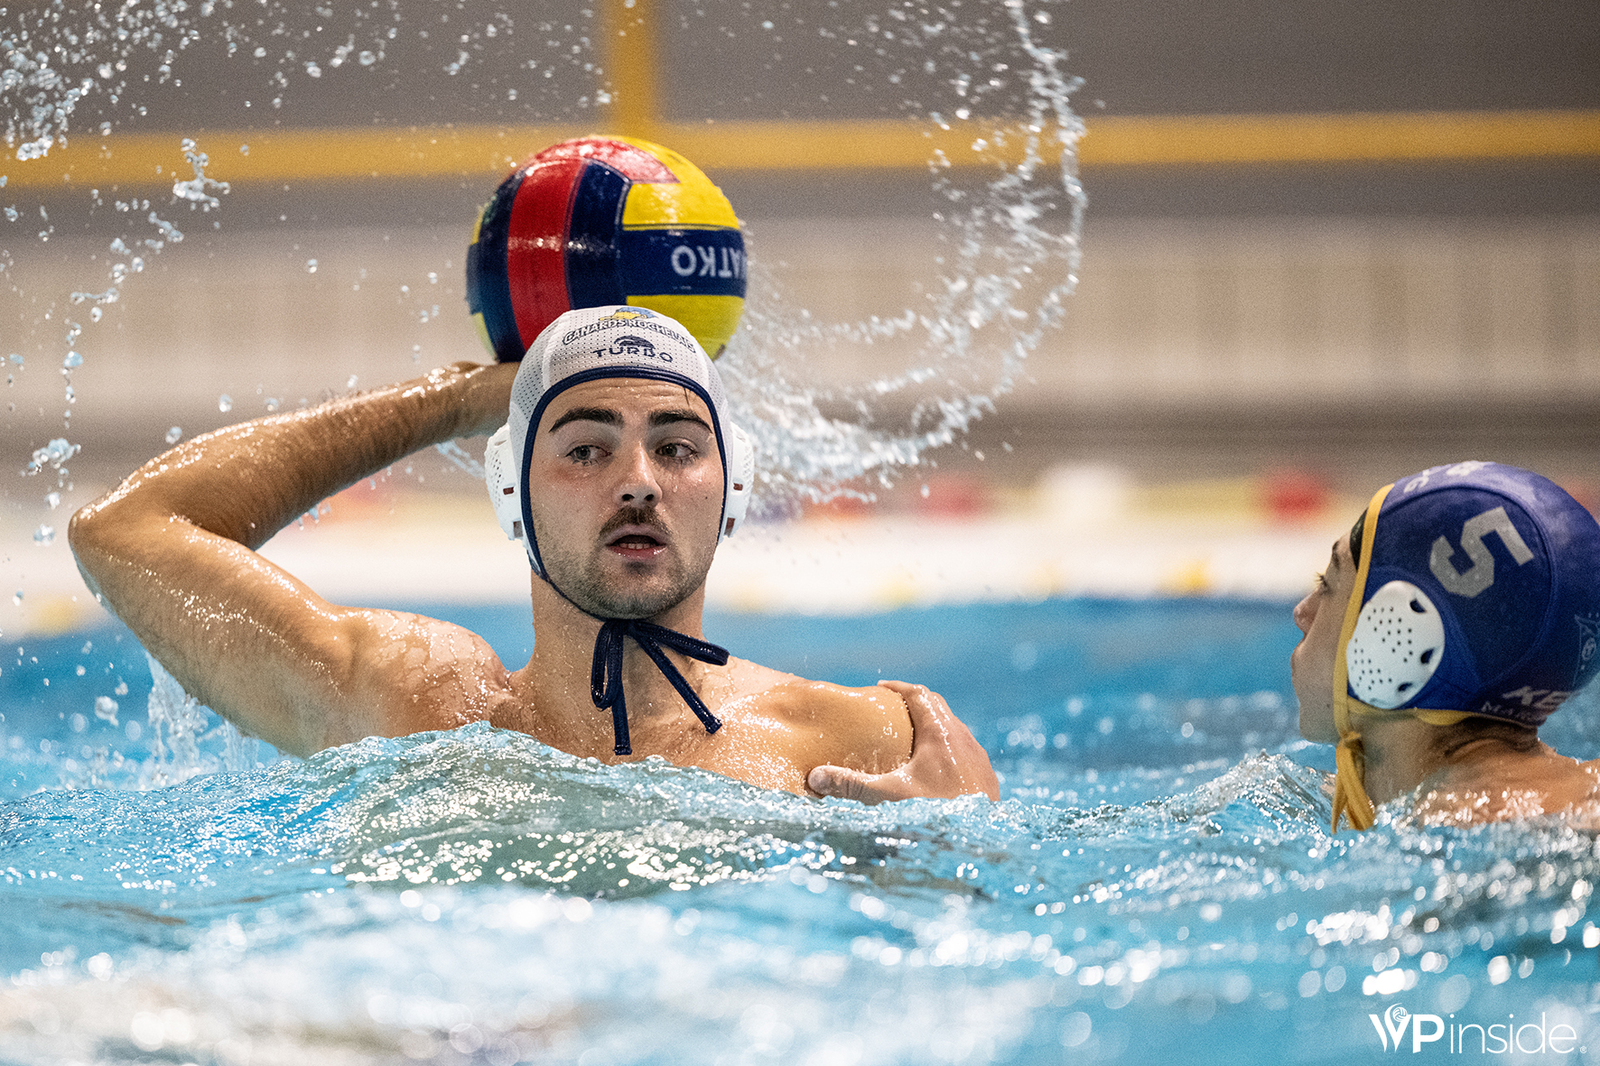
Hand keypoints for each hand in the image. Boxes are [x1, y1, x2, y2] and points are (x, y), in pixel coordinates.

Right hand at [807, 680, 999, 803]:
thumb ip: (852, 784)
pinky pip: (965, 751)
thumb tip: (816, 777)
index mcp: (941, 734)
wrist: (976, 844)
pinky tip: (935, 770)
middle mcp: (964, 739)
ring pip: (955, 730)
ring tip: (911, 739)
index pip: (920, 695)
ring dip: (934, 727)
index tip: (881, 688)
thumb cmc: (934, 815)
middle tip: (892, 710)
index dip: (899, 688)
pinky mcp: (986, 777)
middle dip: (915, 704)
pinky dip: (948, 749)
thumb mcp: (888, 797)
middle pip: (939, 708)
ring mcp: (979, 758)